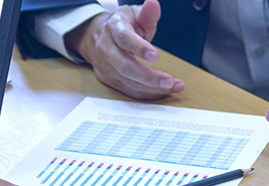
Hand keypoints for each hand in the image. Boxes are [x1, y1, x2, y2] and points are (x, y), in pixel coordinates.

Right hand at [65, 0, 184, 98]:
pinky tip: (164, 90)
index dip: (139, 48)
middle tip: (169, 81)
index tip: (156, 56)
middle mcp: (107, 48)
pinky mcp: (109, 80)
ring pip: (129, 82)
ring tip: (174, 86)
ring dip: (153, 88)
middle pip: (125, 66)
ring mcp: (106, 66)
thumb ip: (147, 13)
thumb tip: (154, 4)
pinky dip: (148, 93)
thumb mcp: (134, 14)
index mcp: (114, 28)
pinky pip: (129, 91)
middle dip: (149, 77)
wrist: (95, 36)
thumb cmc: (121, 25)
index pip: (124, 39)